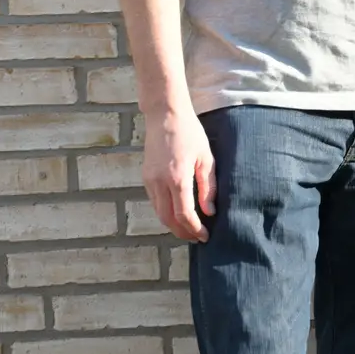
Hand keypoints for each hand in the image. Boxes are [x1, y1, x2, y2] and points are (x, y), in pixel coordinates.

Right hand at [142, 107, 215, 242]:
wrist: (165, 115)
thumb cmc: (190, 134)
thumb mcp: (206, 158)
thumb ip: (208, 187)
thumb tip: (209, 212)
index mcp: (177, 178)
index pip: (184, 215)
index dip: (195, 229)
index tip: (205, 236)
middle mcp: (159, 182)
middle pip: (168, 219)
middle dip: (182, 232)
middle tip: (197, 238)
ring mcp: (149, 179)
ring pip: (158, 212)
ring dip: (172, 225)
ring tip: (189, 229)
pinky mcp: (145, 176)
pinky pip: (154, 201)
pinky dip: (165, 212)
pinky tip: (177, 213)